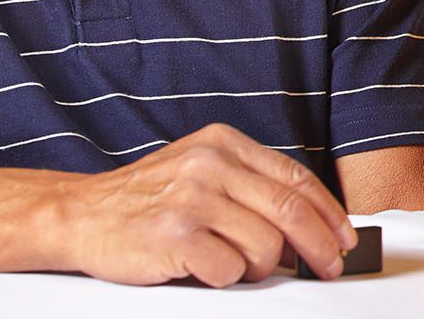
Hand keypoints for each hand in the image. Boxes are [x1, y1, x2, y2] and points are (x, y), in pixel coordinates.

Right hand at [58, 122, 357, 286]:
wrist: (77, 214)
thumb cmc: (146, 199)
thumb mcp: (201, 171)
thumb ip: (250, 186)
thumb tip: (312, 224)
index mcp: (224, 144)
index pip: (296, 178)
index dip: (329, 213)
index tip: (345, 237)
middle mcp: (211, 165)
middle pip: (290, 211)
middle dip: (320, 246)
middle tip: (329, 267)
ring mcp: (192, 199)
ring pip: (265, 245)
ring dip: (261, 267)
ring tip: (238, 266)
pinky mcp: (175, 235)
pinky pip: (229, 269)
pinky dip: (227, 278)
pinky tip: (207, 270)